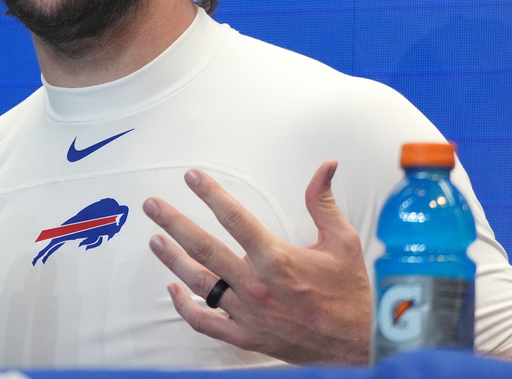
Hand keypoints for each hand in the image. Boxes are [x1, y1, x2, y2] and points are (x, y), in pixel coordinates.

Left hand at [142, 160, 371, 364]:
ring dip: (173, 260)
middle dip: (174, 224)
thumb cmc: (350, 292)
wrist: (359, 345)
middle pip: (204, 249)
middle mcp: (256, 286)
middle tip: (152, 205)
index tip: (191, 177)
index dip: (210, 194)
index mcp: (277, 259)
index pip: (234, 219)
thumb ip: (323, 202)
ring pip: (199, 284)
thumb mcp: (343, 241)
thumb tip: (326, 166)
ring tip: (154, 240)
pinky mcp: (246, 337)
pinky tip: (172, 288)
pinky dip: (185, 307)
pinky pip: (205, 323)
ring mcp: (248, 314)